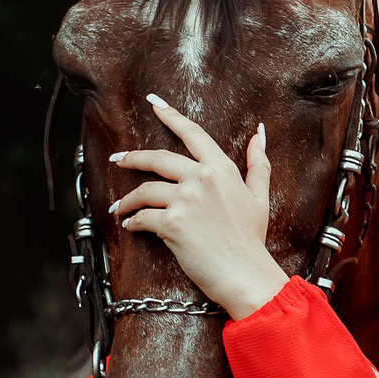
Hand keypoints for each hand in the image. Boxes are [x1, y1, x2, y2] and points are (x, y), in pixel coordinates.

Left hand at [110, 96, 287, 319]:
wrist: (245, 275)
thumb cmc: (251, 240)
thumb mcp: (259, 197)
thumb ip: (258, 164)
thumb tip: (259, 134)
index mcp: (221, 169)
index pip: (192, 133)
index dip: (170, 115)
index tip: (153, 102)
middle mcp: (202, 179)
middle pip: (158, 158)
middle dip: (133, 157)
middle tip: (118, 159)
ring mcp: (186, 200)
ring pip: (145, 190)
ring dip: (128, 199)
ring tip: (121, 206)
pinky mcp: (172, 224)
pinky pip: (142, 217)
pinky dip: (132, 221)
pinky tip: (129, 225)